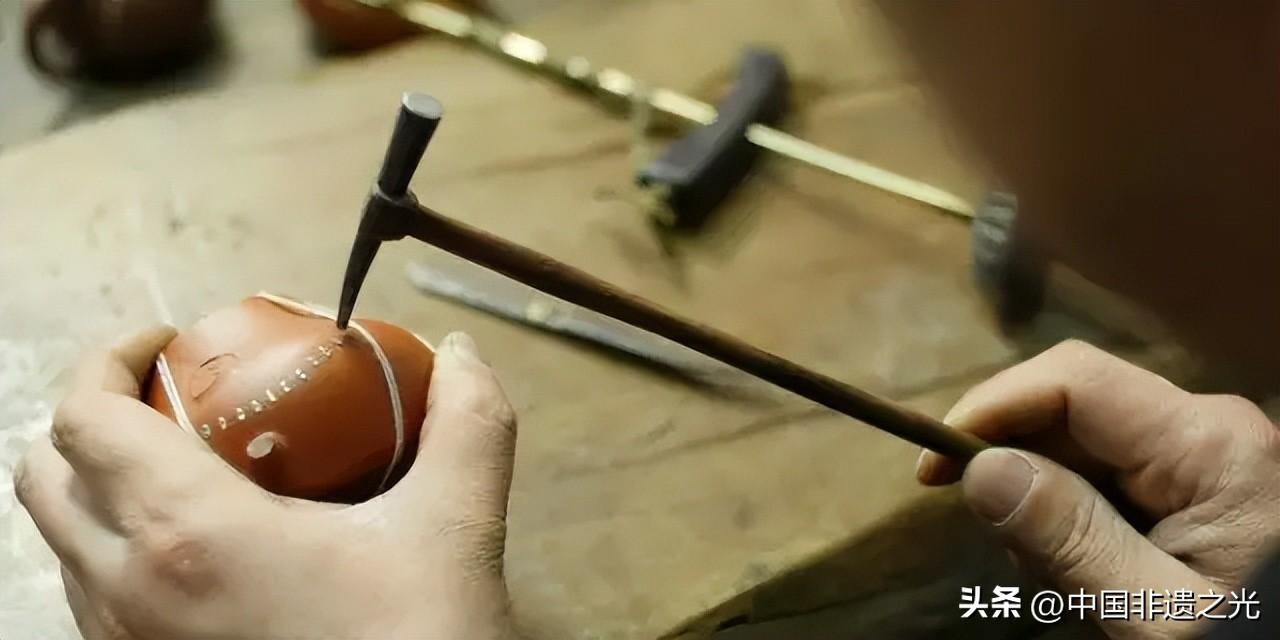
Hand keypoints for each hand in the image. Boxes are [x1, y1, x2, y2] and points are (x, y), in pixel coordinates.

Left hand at [15, 328, 521, 639]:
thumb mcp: (455, 527)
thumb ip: (467, 424)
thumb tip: (457, 352)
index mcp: (187, 535)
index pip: (86, 420)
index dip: (109, 359)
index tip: (171, 340)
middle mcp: (128, 592)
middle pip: (44, 476)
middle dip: (93, 417)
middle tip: (172, 396)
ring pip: (62, 544)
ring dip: (102, 487)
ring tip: (189, 468)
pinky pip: (92, 598)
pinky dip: (119, 550)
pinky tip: (206, 551)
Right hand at [919, 340, 1279, 638]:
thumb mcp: (1157, 615)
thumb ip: (1072, 540)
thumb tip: (978, 468)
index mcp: (1210, 444)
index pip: (1073, 380)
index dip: (990, 407)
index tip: (930, 469)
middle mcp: (1206, 428)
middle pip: (1068, 413)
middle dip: (1018, 472)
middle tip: (1011, 557)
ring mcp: (1201, 455)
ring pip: (1077, 449)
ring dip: (1045, 510)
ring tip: (1070, 590)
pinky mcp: (1194, 483)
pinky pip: (1106, 481)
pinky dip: (1074, 525)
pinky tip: (1092, 579)